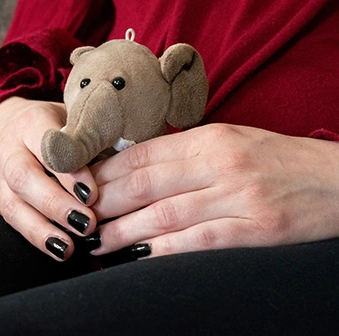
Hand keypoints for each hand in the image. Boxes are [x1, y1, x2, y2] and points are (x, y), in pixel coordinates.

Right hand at [0, 97, 97, 260]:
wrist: (2, 126)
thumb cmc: (49, 125)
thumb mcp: (69, 119)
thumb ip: (87, 139)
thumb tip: (121, 167)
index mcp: (32, 123)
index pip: (50, 147)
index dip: (70, 173)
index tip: (91, 195)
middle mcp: (10, 149)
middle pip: (25, 177)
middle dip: (56, 204)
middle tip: (86, 224)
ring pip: (13, 204)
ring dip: (42, 229)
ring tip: (68, 248)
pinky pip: (12, 219)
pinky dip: (35, 236)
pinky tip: (57, 249)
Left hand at [88, 124, 338, 257]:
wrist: (336, 181)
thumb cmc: (277, 159)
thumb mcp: (230, 142)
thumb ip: (186, 152)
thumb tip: (140, 167)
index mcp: (211, 138)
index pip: (144, 152)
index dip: (108, 170)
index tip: (84, 185)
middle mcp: (219, 163)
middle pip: (146, 182)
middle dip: (106, 201)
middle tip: (80, 216)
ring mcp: (238, 195)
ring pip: (164, 214)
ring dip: (125, 231)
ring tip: (97, 243)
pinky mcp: (256, 228)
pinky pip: (198, 240)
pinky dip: (163, 250)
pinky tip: (139, 257)